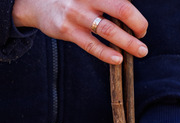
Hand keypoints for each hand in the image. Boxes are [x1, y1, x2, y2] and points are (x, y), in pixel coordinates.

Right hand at [12, 0, 147, 64]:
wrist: (36, 2)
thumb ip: (108, 2)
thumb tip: (132, 18)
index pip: (123, 0)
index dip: (137, 14)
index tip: (141, 26)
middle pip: (122, 10)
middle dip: (138, 25)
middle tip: (143, 36)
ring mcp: (76, 14)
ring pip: (108, 30)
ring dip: (128, 43)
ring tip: (141, 51)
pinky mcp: (67, 30)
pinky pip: (91, 45)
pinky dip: (106, 53)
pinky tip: (118, 59)